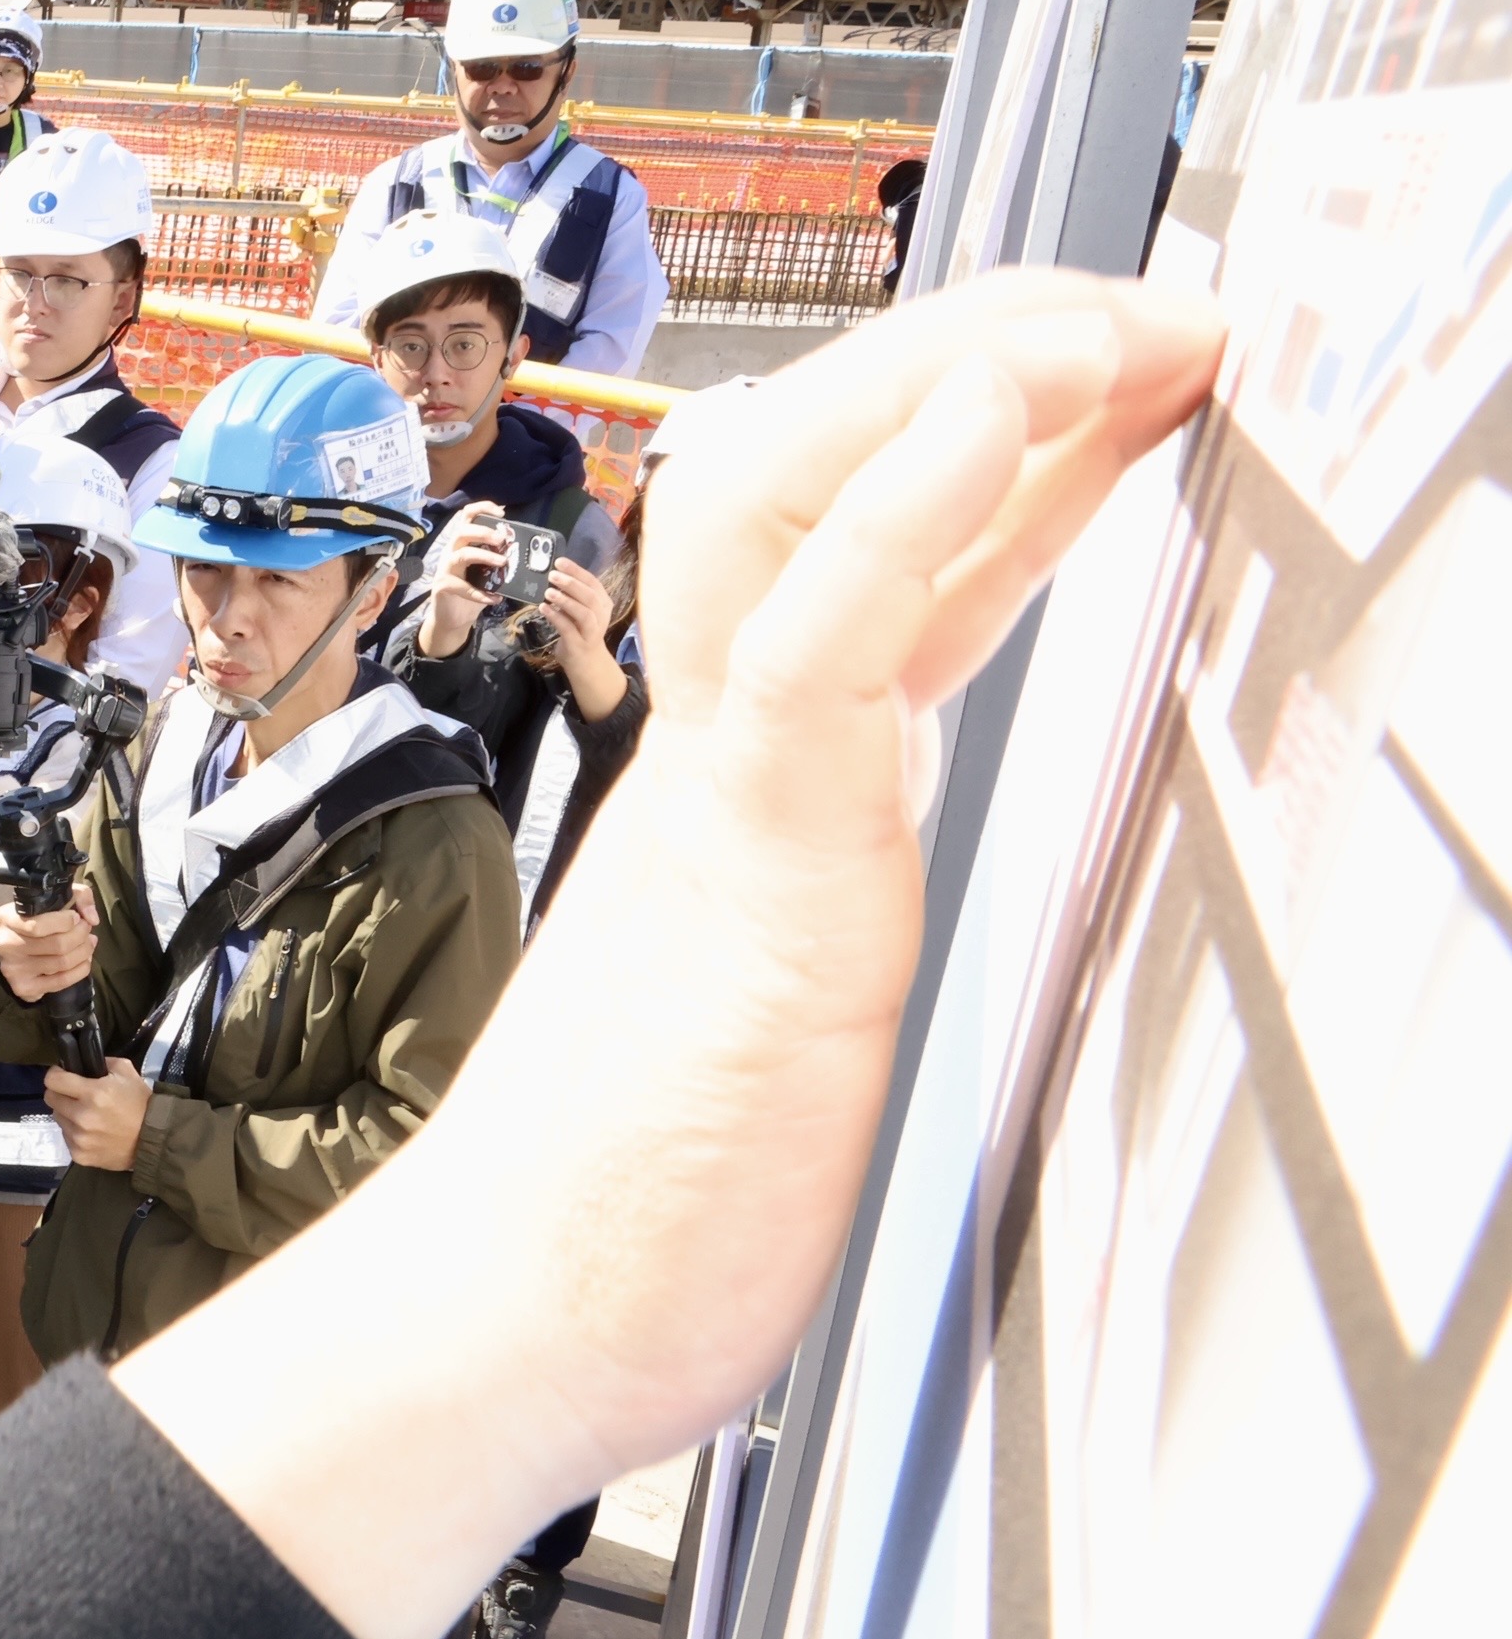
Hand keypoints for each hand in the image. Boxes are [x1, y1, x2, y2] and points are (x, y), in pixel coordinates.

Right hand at [0, 881, 98, 1001]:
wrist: (15, 946)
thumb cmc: (36, 917)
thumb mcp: (53, 898)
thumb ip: (78, 896)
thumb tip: (92, 918)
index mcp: (6, 919)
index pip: (38, 926)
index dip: (66, 922)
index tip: (77, 917)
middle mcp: (5, 945)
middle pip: (57, 945)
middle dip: (81, 936)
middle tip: (87, 930)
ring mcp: (13, 970)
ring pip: (62, 963)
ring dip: (84, 952)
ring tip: (89, 943)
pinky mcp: (23, 987)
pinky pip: (61, 981)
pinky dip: (80, 970)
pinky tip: (84, 960)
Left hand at [40, 1060, 152, 1172]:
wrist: (154, 1139)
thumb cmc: (141, 1103)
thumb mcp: (127, 1072)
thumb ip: (103, 1062)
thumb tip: (83, 1063)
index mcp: (93, 1093)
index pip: (52, 1081)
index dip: (55, 1075)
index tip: (61, 1075)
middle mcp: (82, 1116)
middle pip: (50, 1099)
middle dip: (60, 1093)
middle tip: (74, 1095)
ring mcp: (80, 1138)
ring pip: (58, 1118)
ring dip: (67, 1113)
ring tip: (86, 1114)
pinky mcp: (80, 1155)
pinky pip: (66, 1138)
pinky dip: (74, 1133)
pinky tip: (90, 1131)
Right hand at [120, 271, 1221, 1638]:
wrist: (494, 1336)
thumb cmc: (613, 1230)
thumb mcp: (758, 1048)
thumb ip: (797, 960)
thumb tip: (824, 974)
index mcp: (734, 804)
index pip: (863, 568)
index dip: (983, 448)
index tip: (1111, 373)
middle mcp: (721, 768)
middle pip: (808, 476)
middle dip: (983, 357)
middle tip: (1143, 301)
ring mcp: (726, 802)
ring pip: (791, 501)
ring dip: (954, 378)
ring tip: (1091, 316)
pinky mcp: (745, 866)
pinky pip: (820, 637)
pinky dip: (908, 500)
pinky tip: (1006, 402)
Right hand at [415, 504, 508, 659]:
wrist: (452, 618)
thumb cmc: (471, 590)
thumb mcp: (484, 570)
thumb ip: (495, 556)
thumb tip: (521, 547)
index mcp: (461, 542)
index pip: (466, 516)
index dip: (482, 508)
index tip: (501, 513)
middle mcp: (451, 551)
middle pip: (462, 531)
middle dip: (484, 532)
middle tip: (502, 539)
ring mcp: (445, 569)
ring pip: (461, 554)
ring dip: (484, 556)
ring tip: (502, 563)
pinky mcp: (443, 586)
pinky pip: (462, 587)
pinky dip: (480, 594)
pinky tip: (495, 599)